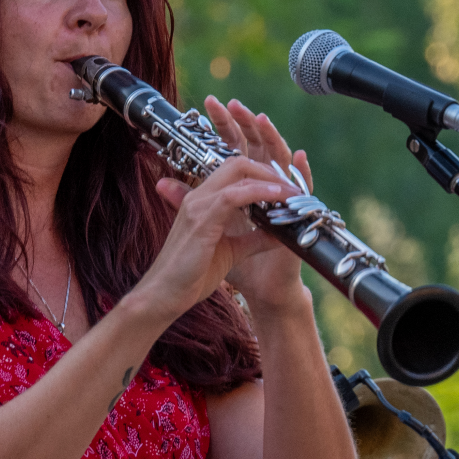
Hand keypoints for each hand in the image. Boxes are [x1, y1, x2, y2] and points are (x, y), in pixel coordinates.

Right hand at [128, 102, 305, 321]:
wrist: (164, 296)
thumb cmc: (193, 276)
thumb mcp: (233, 251)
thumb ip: (255, 239)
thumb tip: (281, 232)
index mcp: (204, 201)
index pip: (235, 171)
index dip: (264, 175)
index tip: (288, 190)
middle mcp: (199, 196)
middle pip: (238, 163)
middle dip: (270, 170)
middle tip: (293, 189)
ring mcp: (197, 206)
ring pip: (238, 172)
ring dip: (270, 180)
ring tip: (293, 193)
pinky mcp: (200, 220)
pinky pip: (233, 196)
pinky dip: (259, 193)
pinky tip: (277, 198)